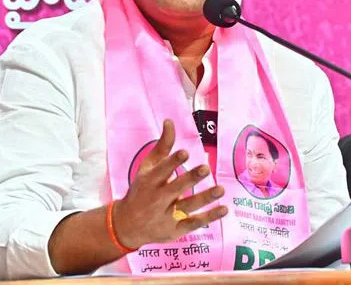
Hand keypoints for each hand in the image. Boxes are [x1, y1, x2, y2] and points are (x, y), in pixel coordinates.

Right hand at [113, 119, 227, 248]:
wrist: (126, 225)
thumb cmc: (141, 190)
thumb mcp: (147, 168)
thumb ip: (162, 146)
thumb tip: (170, 121)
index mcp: (149, 181)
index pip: (161, 170)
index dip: (172, 162)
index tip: (184, 152)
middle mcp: (157, 198)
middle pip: (176, 187)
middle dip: (190, 178)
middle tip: (205, 168)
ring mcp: (166, 215)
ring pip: (188, 206)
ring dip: (205, 197)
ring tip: (221, 189)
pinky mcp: (175, 230)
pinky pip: (194, 223)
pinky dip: (209, 217)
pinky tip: (224, 209)